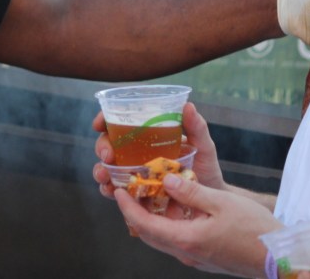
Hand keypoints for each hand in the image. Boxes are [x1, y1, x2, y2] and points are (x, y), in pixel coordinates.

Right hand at [92, 102, 224, 198]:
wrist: (210, 204)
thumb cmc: (205, 170)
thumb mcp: (203, 147)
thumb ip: (196, 128)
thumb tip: (188, 105)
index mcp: (148, 136)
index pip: (121, 122)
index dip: (105, 119)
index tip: (99, 124)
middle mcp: (135, 153)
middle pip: (108, 143)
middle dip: (102, 147)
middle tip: (108, 155)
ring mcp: (133, 173)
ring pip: (106, 167)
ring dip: (100, 170)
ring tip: (105, 175)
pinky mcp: (134, 194)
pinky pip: (115, 191)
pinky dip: (108, 190)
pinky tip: (110, 191)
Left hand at [115, 170, 281, 276]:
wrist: (282, 259)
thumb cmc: (256, 230)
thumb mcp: (222, 203)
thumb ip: (190, 192)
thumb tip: (166, 180)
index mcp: (187, 239)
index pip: (143, 225)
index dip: (127, 207)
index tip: (118, 190)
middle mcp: (187, 253)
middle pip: (148, 234)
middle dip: (134, 212)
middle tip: (130, 190)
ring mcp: (196, 258)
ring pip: (163, 237)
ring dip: (153, 218)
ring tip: (152, 193)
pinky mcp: (205, 257)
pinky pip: (178, 240)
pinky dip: (170, 223)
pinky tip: (177, 206)